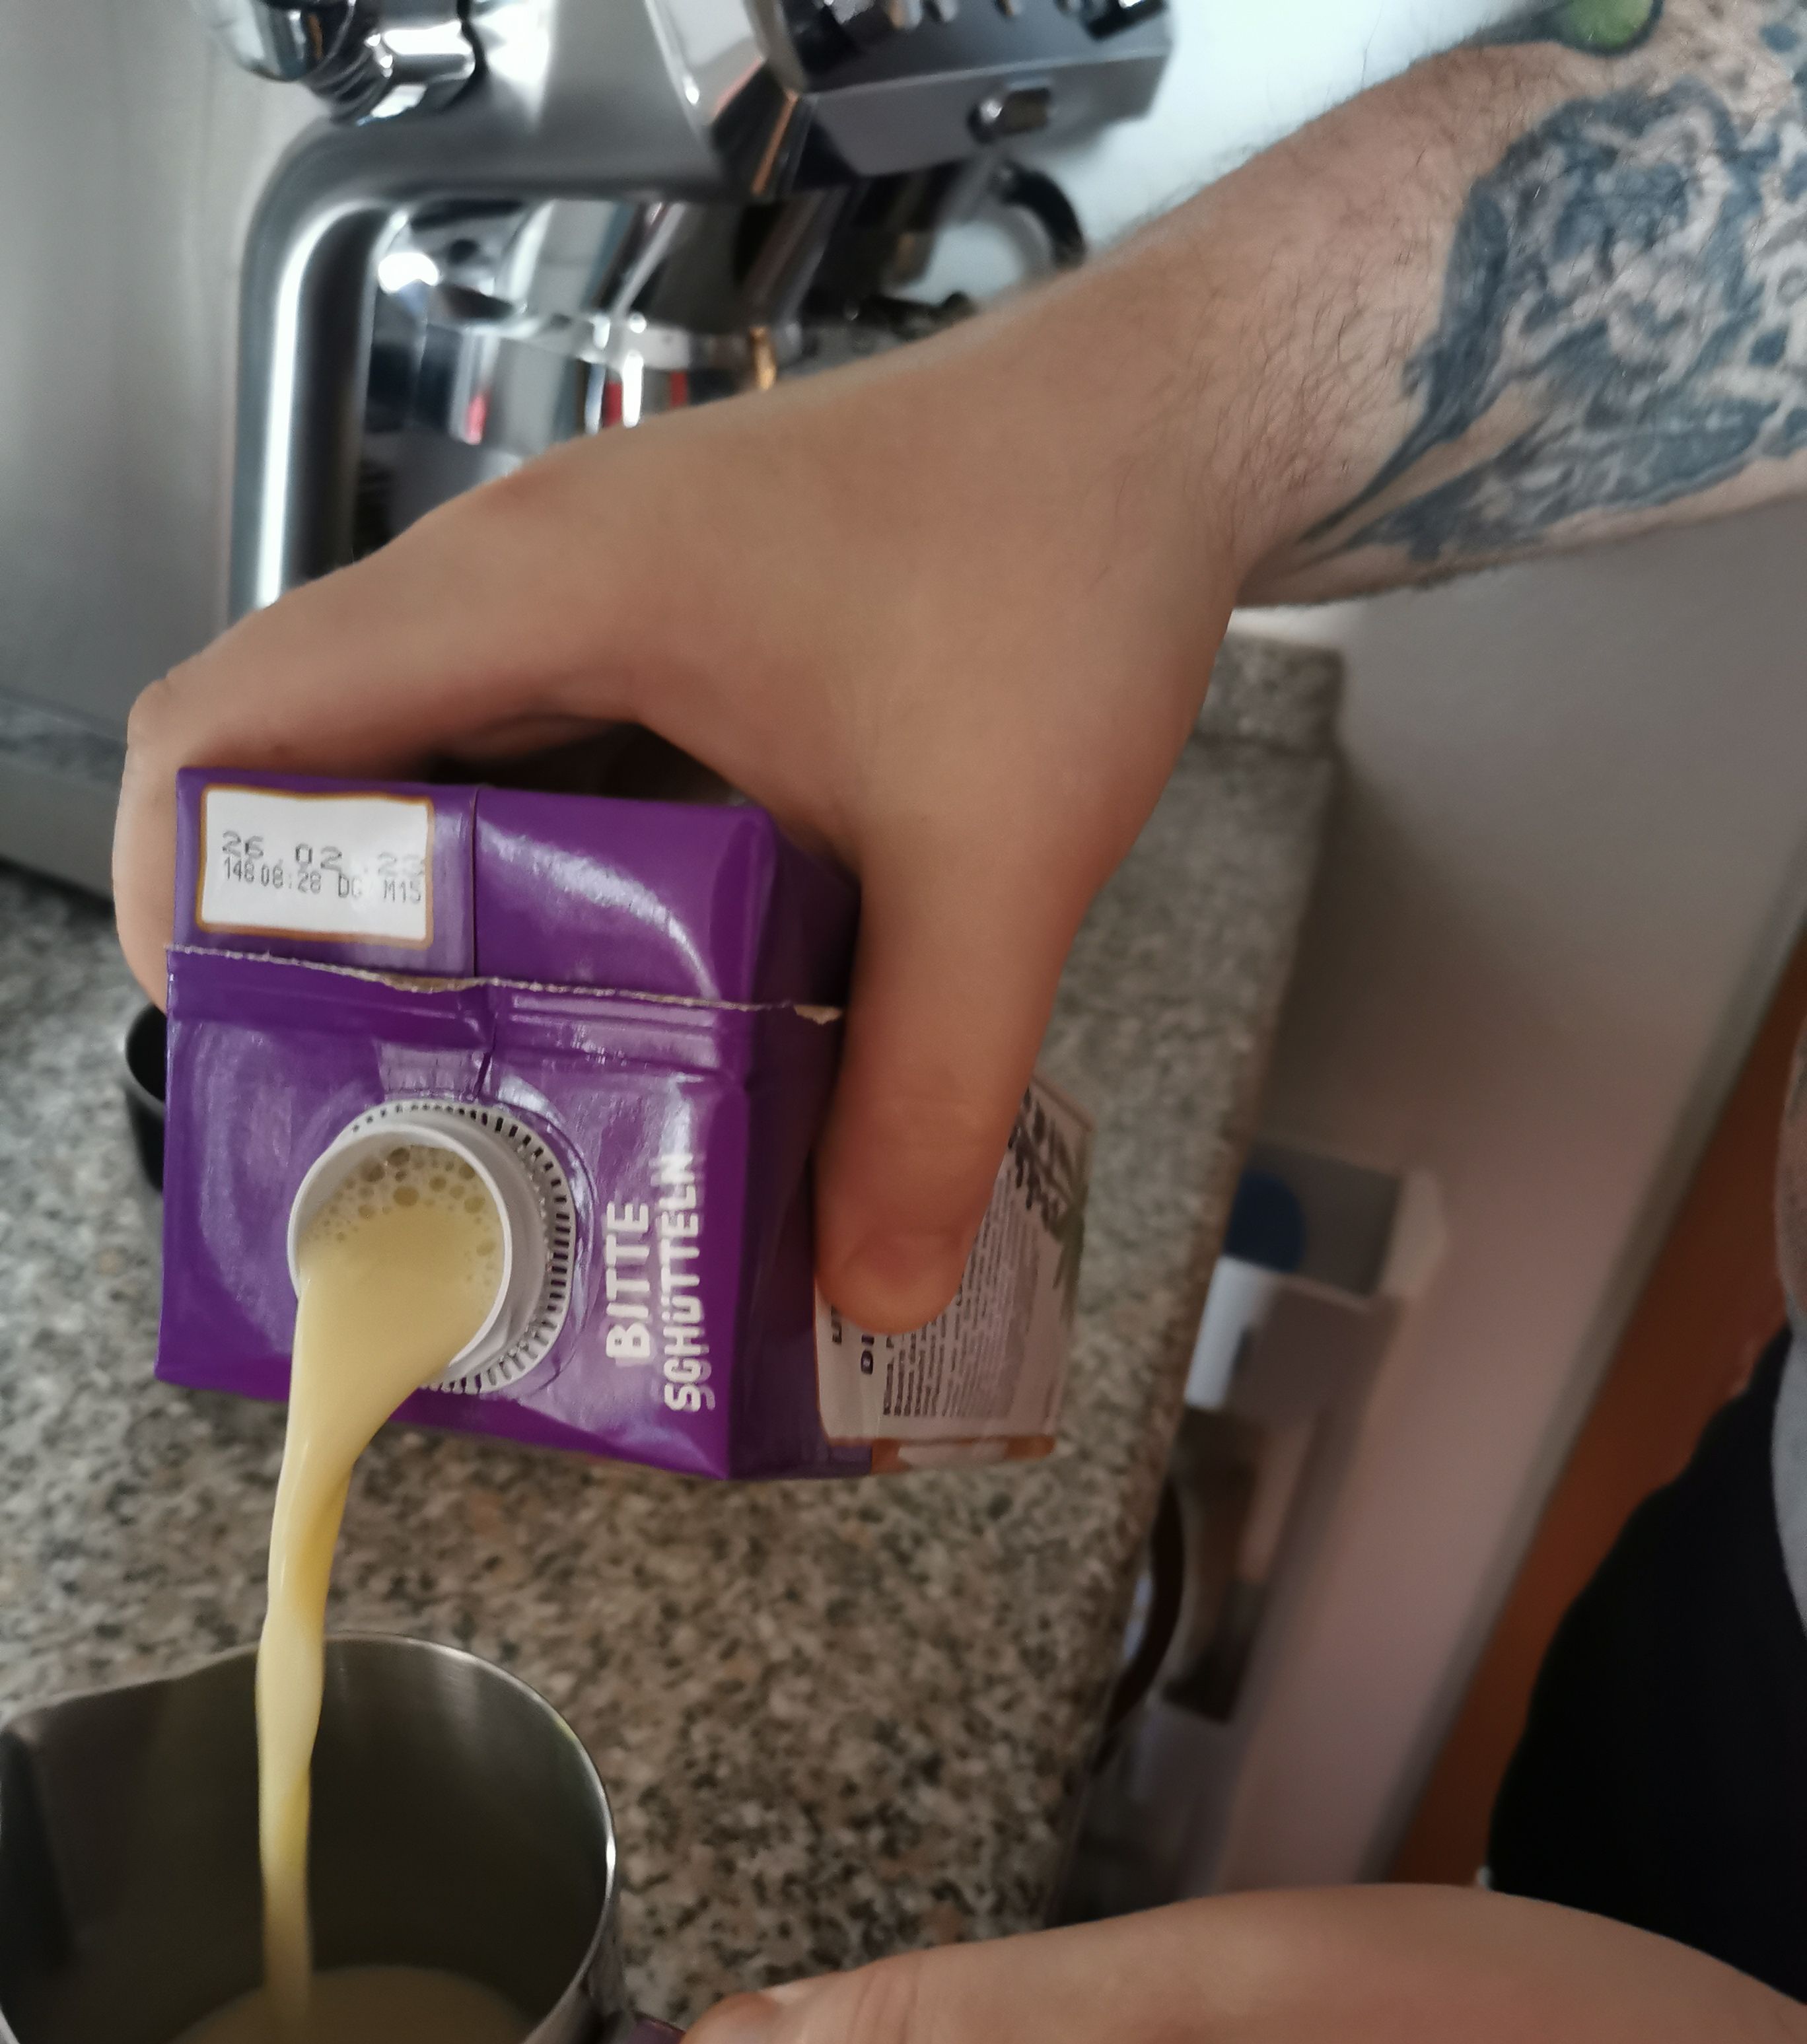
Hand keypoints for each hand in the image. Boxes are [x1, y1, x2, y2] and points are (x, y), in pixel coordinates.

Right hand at [113, 223, 1250, 1332]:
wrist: (1165, 428)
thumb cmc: (1067, 568)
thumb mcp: (998, 863)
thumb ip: (927, 1092)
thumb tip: (867, 1295)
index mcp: (534, 593)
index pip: (236, 728)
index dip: (186, 899)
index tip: (250, 1065)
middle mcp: (521, 586)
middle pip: (311, 780)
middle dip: (322, 972)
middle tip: (394, 1144)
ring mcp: (587, 609)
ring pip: (430, 792)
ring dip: (442, 949)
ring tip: (501, 1117)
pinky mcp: (659, 642)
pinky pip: (540, 787)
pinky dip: (548, 909)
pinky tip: (627, 1027)